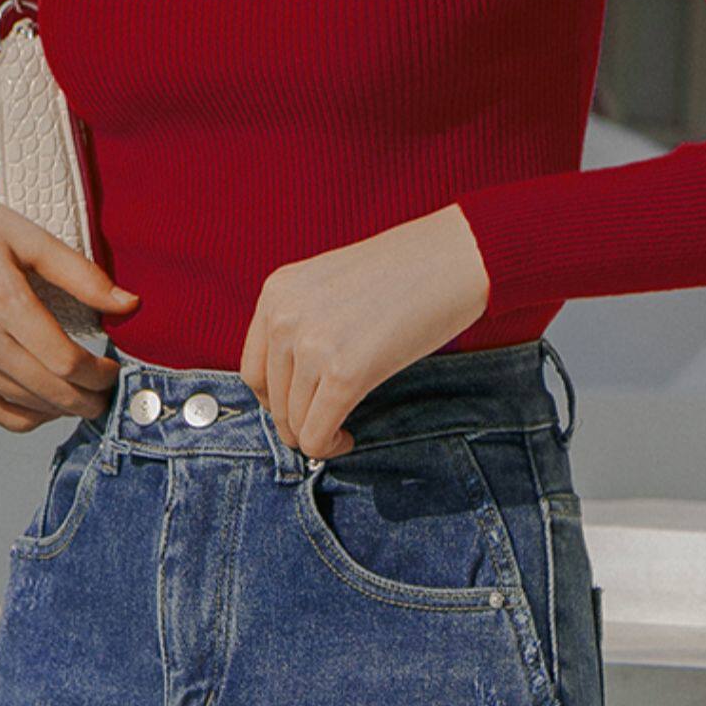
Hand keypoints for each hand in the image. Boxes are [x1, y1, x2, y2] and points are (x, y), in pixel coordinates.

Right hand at [0, 167, 140, 429]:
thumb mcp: (29, 237)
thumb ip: (82, 275)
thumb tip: (131, 304)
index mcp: (1, 300)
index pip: (67, 362)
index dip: (100, 374)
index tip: (114, 369)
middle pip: (50, 392)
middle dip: (89, 400)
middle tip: (108, 393)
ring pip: (25, 407)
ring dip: (62, 409)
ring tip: (83, 395)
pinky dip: (27, 416)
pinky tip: (47, 404)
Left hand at [239, 203, 491, 459]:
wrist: (453, 259)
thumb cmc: (404, 273)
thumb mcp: (329, 286)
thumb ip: (302, 323)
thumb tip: (288, 387)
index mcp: (277, 292)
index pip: (252, 369)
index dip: (276, 398)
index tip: (302, 405)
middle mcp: (284, 317)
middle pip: (271, 400)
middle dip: (296, 421)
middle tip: (326, 423)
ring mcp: (312, 345)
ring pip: (293, 422)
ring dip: (314, 436)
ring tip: (341, 429)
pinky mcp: (344, 373)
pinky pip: (316, 434)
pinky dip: (328, 447)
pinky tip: (348, 437)